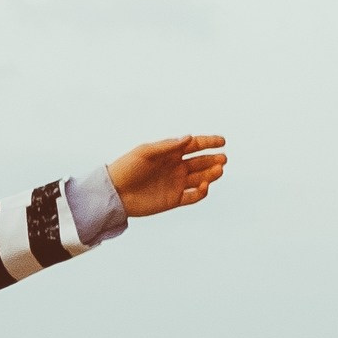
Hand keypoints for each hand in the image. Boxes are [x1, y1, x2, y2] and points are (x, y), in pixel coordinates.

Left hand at [108, 134, 226, 217]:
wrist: (114, 193)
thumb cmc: (126, 168)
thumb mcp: (145, 152)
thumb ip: (168, 146)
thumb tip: (189, 138)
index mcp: (170, 153)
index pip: (194, 145)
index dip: (209, 142)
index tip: (222, 141)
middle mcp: (176, 167)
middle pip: (201, 162)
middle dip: (213, 159)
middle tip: (223, 159)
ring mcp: (176, 183)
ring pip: (201, 178)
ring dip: (211, 174)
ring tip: (219, 170)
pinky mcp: (174, 199)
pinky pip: (193, 197)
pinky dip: (202, 192)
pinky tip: (204, 186)